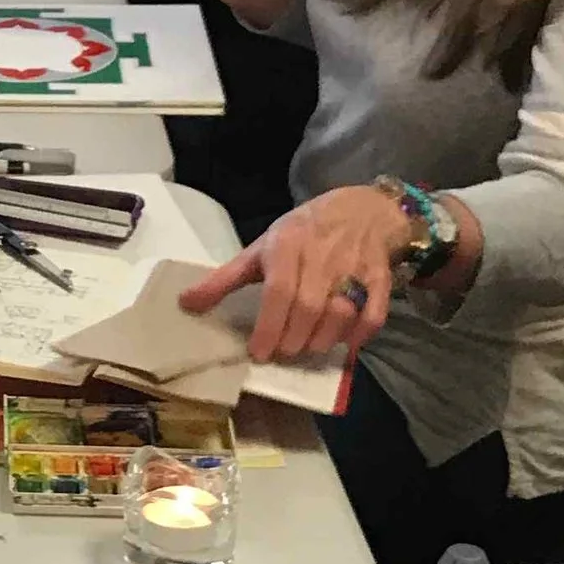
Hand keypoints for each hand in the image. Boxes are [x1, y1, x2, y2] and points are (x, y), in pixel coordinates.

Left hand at [178, 182, 416, 366]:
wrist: (362, 210)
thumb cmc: (303, 233)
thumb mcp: (261, 249)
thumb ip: (224, 278)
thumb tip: (184, 304)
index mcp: (288, 245)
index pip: (279, 291)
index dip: (268, 326)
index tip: (258, 352)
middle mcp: (322, 256)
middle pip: (309, 307)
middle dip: (293, 339)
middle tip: (281, 354)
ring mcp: (354, 267)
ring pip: (341, 314)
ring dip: (322, 341)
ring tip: (306, 350)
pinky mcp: (380, 279)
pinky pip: (374, 315)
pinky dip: (359, 336)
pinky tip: (343, 346)